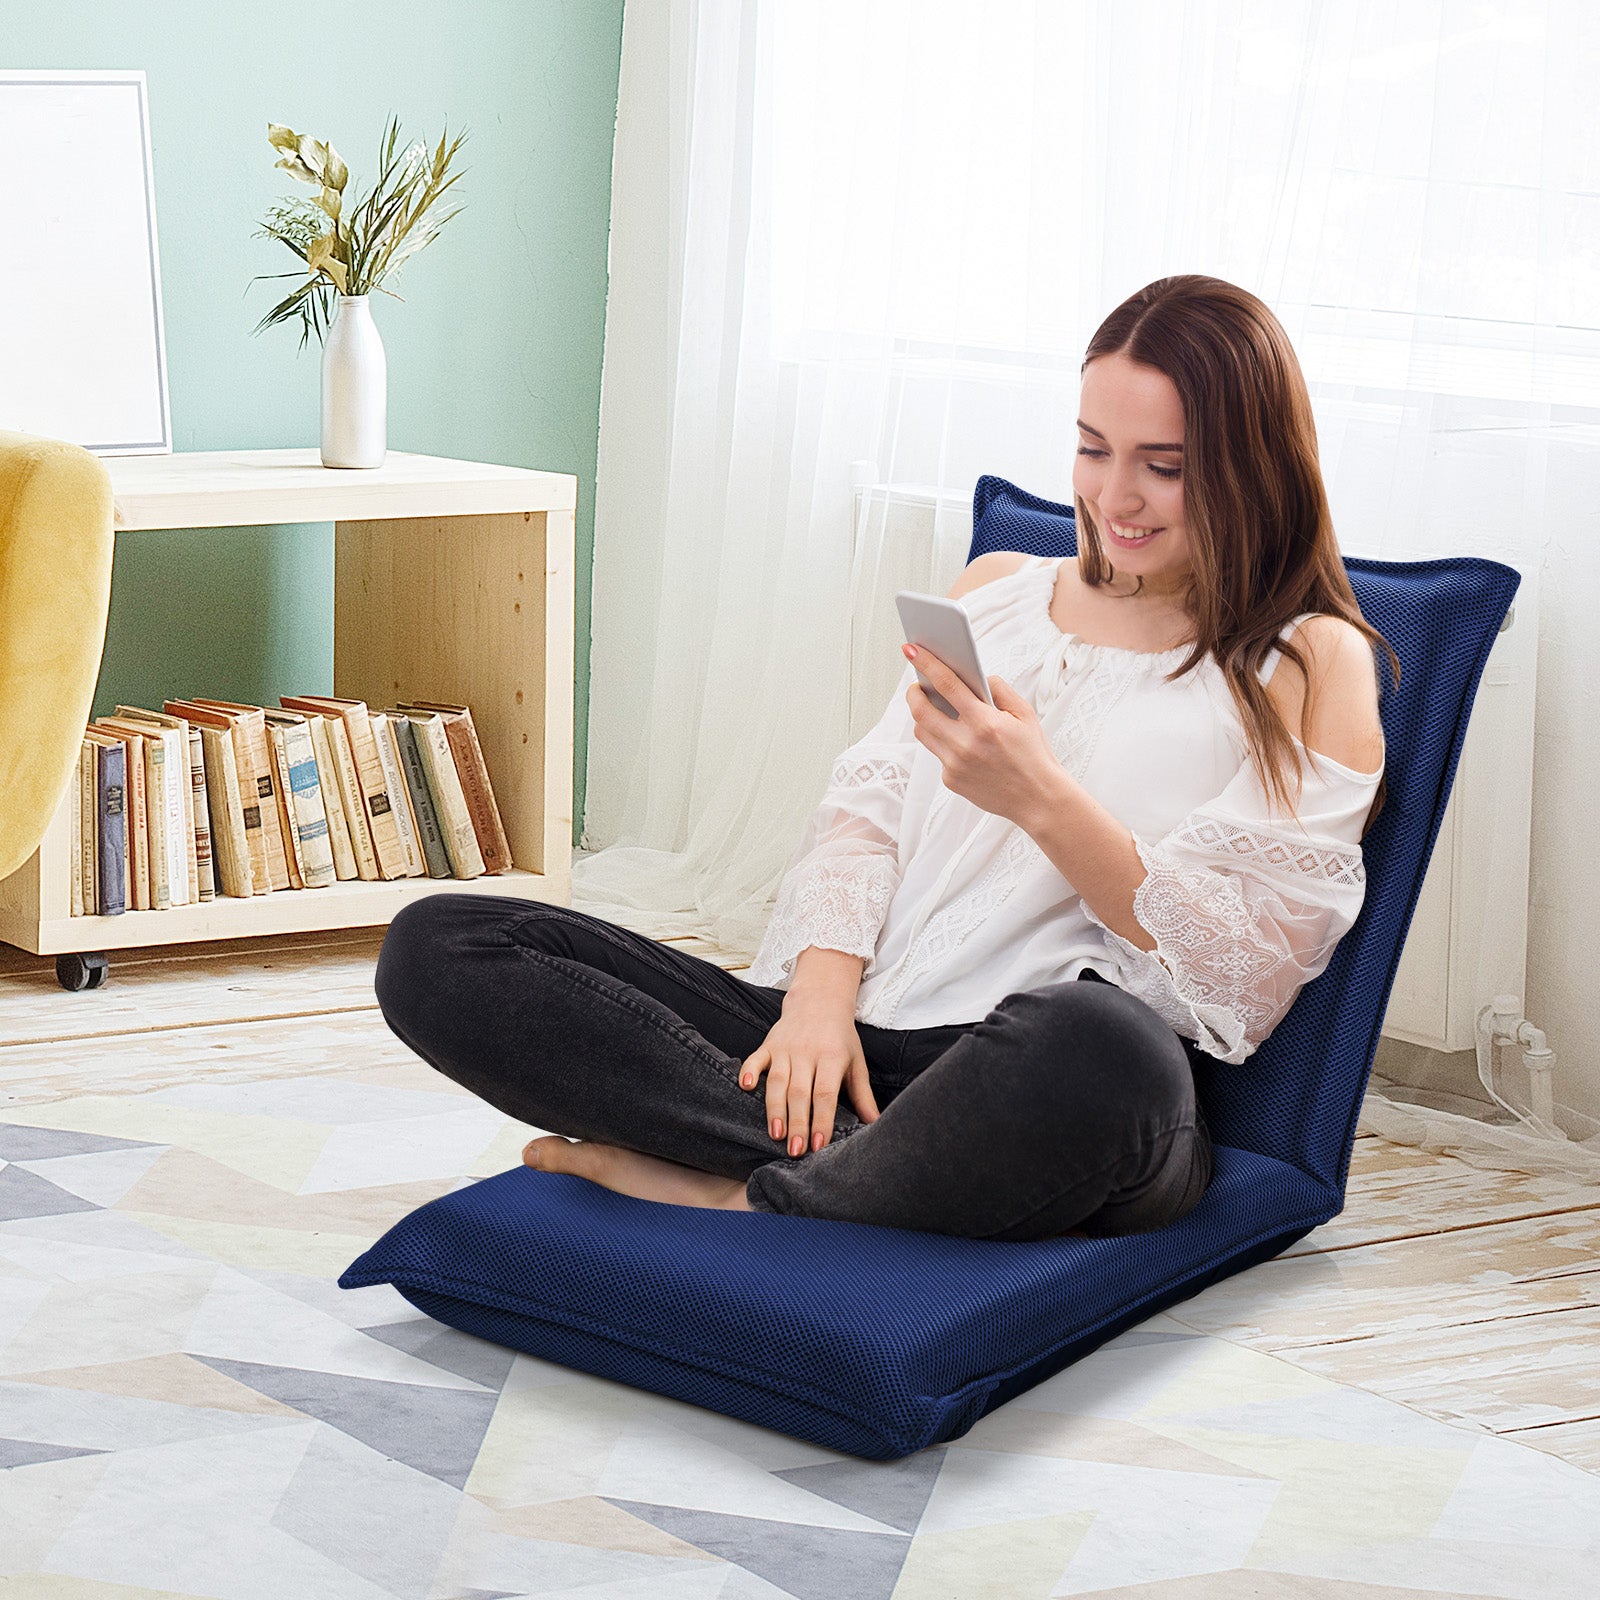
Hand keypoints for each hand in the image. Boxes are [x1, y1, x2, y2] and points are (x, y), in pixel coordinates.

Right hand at [738, 990, 880, 1155]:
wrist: (820, 1000)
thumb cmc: (840, 1038)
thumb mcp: (856, 1062)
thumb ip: (862, 1095)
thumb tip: (875, 1125)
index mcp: (832, 1057)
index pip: (825, 1094)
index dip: (822, 1120)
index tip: (818, 1145)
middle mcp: (807, 1053)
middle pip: (800, 1092)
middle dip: (797, 1123)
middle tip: (796, 1150)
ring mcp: (785, 1048)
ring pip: (777, 1081)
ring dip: (774, 1109)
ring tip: (776, 1134)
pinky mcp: (769, 1044)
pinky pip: (756, 1058)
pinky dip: (749, 1072)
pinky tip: (746, 1088)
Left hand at [902, 642, 1063, 826]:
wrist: (1038, 798)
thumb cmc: (1033, 754)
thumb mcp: (1024, 714)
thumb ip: (999, 689)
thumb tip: (976, 676)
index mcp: (985, 722)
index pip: (947, 685)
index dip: (926, 664)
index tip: (912, 650)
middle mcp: (965, 744)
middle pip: (921, 710)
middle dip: (913, 692)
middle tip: (916, 685)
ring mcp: (955, 764)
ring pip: (923, 732)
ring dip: (923, 716)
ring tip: (930, 707)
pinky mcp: (950, 780)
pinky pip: (937, 753)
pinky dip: (944, 741)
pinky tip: (956, 738)